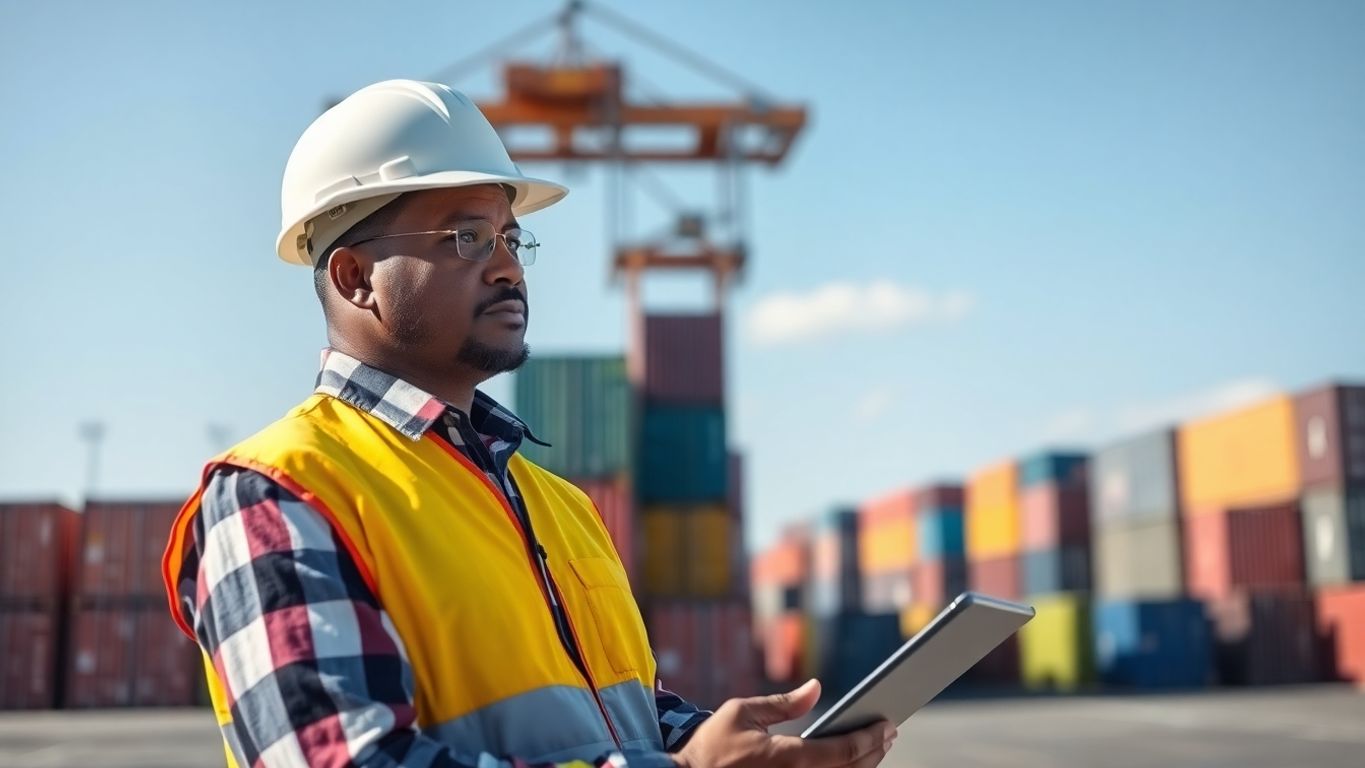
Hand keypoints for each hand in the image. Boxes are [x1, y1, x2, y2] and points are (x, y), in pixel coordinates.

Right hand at [672, 679, 896, 767]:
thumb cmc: (710, 749)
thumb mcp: (741, 714)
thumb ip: (782, 703)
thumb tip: (816, 687)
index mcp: (789, 758)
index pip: (846, 749)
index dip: (872, 737)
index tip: (888, 724)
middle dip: (875, 751)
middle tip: (886, 733)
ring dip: (863, 766)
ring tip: (871, 748)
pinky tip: (846, 763)